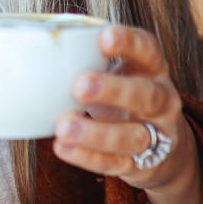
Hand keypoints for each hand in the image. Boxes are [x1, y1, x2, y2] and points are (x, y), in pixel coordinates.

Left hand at [52, 24, 202, 203]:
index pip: (148, 50)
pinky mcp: (142, 166)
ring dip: (95, 133)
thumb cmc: (126, 97)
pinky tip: (63, 147)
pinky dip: (87, 157)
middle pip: (146, 95)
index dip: (129, 42)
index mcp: (153, 70)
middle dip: (113, 90)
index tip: (103, 37)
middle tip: (79, 85)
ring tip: (63, 126)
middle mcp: (162, 101)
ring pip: (131, 136)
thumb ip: (90, 60)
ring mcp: (157, 136)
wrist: (165, 146)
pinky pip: (115, 163)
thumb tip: (37, 48)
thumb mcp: (120, 72)